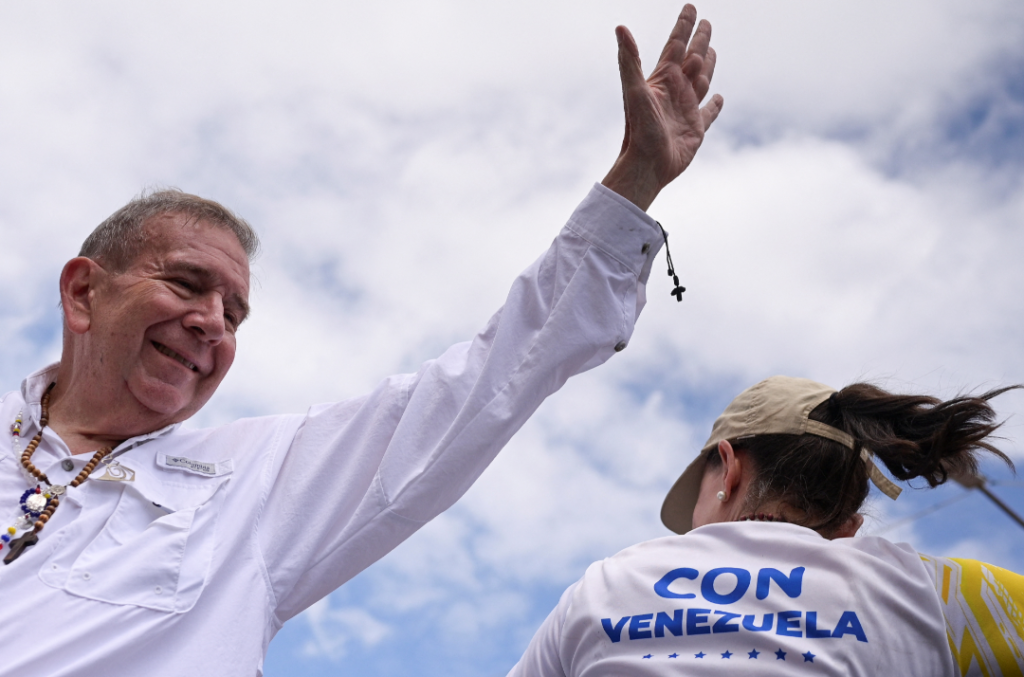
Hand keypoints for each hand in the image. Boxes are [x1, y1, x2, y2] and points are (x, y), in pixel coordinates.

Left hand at [601, 4, 723, 210]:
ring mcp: (686, 109)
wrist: (645, 165)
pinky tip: (719, 98)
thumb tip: (620, 28)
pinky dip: (715, 105)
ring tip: (711, 52)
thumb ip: (629, 60)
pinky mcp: (696, 129)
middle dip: (699, 40)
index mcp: (663, 79)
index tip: (691, 7)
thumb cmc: (638, 129)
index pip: (675, 45)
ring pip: (702, 81)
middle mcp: (675, 91)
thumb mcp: (633, 91)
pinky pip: (709, 113)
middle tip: (707, 22)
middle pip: (692, 59)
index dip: (683, 26)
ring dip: (708, 65)